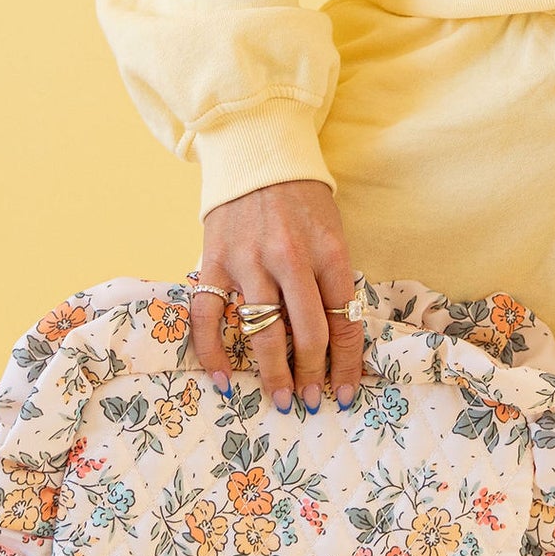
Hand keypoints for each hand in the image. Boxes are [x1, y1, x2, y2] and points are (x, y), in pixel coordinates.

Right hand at [189, 179, 365, 415]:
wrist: (257, 154)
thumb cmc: (302, 200)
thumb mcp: (332, 234)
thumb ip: (332, 282)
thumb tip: (338, 344)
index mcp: (328, 251)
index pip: (343, 319)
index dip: (346, 363)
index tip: (343, 392)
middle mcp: (289, 257)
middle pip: (307, 333)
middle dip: (312, 375)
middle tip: (311, 401)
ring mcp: (248, 260)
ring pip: (262, 332)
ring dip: (272, 374)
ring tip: (280, 399)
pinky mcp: (214, 260)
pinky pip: (208, 317)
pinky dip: (213, 353)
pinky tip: (222, 380)